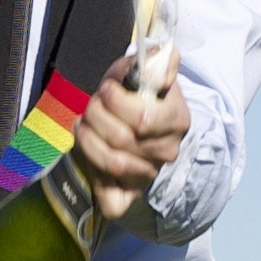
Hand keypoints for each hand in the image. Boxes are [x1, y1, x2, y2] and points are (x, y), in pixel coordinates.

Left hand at [74, 48, 191, 225]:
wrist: (142, 124)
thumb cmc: (139, 94)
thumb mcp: (147, 68)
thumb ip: (158, 60)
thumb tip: (161, 68)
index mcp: (177, 120)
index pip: (142, 118)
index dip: (115, 101)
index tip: (105, 88)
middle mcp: (166, 152)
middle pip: (121, 139)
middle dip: (96, 116)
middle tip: (91, 105)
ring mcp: (148, 175)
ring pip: (112, 165)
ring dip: (87, 140)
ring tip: (82, 124)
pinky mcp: (129, 195)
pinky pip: (112, 201)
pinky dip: (95, 180)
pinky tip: (88, 155)